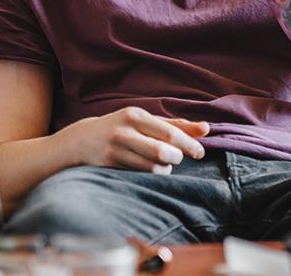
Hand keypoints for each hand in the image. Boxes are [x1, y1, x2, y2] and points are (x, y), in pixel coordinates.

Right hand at [71, 107, 208, 173]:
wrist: (84, 139)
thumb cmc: (124, 127)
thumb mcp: (146, 121)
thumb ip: (176, 125)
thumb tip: (206, 129)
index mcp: (136, 115)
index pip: (170, 133)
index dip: (189, 145)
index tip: (199, 153)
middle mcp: (124, 131)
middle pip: (162, 152)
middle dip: (175, 158)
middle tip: (175, 157)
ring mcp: (115, 149)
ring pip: (153, 168)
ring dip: (164, 169)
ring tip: (162, 163)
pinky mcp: (110, 165)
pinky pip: (140, 175)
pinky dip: (151, 175)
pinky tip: (148, 168)